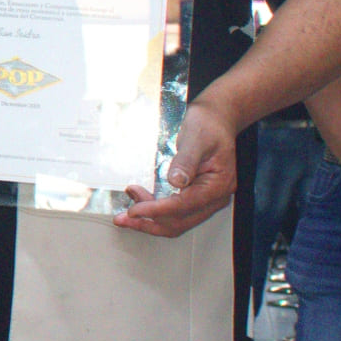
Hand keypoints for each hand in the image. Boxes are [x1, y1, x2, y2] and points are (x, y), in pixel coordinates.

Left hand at [114, 96, 236, 238]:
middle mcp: (214, 196)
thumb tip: (176, 181)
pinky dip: (155, 212)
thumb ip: (186, 160)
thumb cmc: (209, 125)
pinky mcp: (194, 195)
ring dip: (150, 221)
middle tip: (123, 217)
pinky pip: (175, 212)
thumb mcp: (196, 137)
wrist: (216, 119)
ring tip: (127, 212)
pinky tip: (139, 203)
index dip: (157, 210)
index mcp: (218, 185)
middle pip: (180, 221)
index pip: (184, 206)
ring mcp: (205, 198)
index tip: (135, 210)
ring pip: (176, 221)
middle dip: (149, 222)